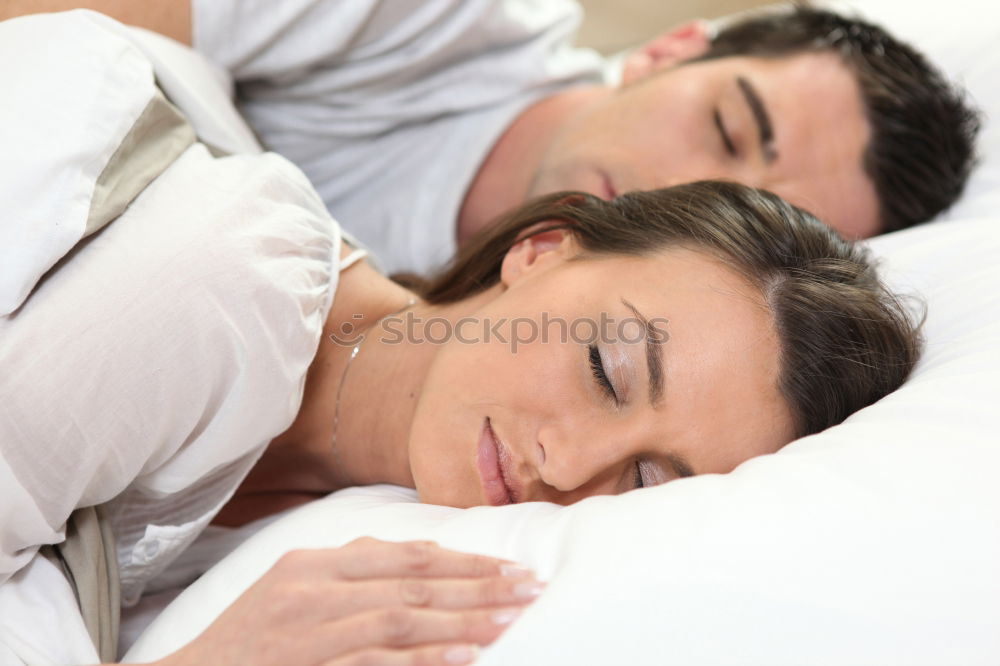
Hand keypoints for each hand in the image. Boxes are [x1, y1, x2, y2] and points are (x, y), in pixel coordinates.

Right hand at [155, 537, 543, 665]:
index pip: (405, 554)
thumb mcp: (294, 586)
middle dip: (478, 587)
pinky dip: (422, 661)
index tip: (510, 567)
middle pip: (413, 584)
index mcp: (314, 563)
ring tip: (511, 623)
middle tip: (530, 590)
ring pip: (402, 620)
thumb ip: (354, 571)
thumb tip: (428, 561)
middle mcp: (313, 590)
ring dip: (463, 622)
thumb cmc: (251, 636)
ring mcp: (310, 633)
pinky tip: (463, 659)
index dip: (464, 560)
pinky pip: (375, 663)